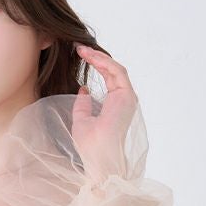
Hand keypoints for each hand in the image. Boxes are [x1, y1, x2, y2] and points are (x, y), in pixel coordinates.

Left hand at [72, 45, 139, 185]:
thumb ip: (83, 104)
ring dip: (98, 57)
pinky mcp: (127, 97)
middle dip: (96, 57)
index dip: (94, 64)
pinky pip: (117, 72)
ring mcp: (127, 97)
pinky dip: (104, 62)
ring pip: (115, 68)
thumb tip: (83, 88)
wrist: (98, 157)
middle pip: (111, 70)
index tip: (79, 55)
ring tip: (82, 50)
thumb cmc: (90, 145)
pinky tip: (90, 57)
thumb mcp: (81, 120)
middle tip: (79, 47)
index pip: (107, 78)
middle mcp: (124, 99)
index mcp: (115, 104)